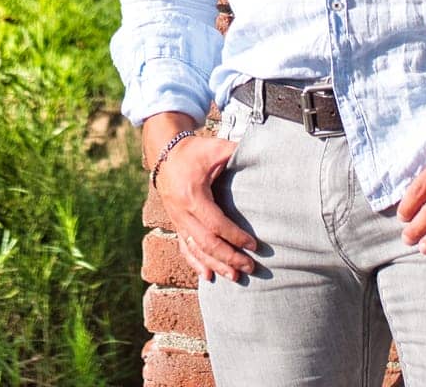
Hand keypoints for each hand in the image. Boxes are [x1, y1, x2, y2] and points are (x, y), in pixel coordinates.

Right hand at [155, 134, 258, 282]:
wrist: (164, 152)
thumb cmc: (194, 151)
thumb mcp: (215, 148)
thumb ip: (237, 153)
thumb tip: (261, 156)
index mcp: (193, 196)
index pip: (216, 224)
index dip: (235, 237)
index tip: (254, 245)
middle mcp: (182, 212)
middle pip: (206, 243)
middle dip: (229, 258)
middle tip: (250, 267)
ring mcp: (177, 220)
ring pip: (195, 250)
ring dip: (215, 265)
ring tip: (234, 277)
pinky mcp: (176, 223)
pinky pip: (183, 247)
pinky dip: (195, 263)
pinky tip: (207, 276)